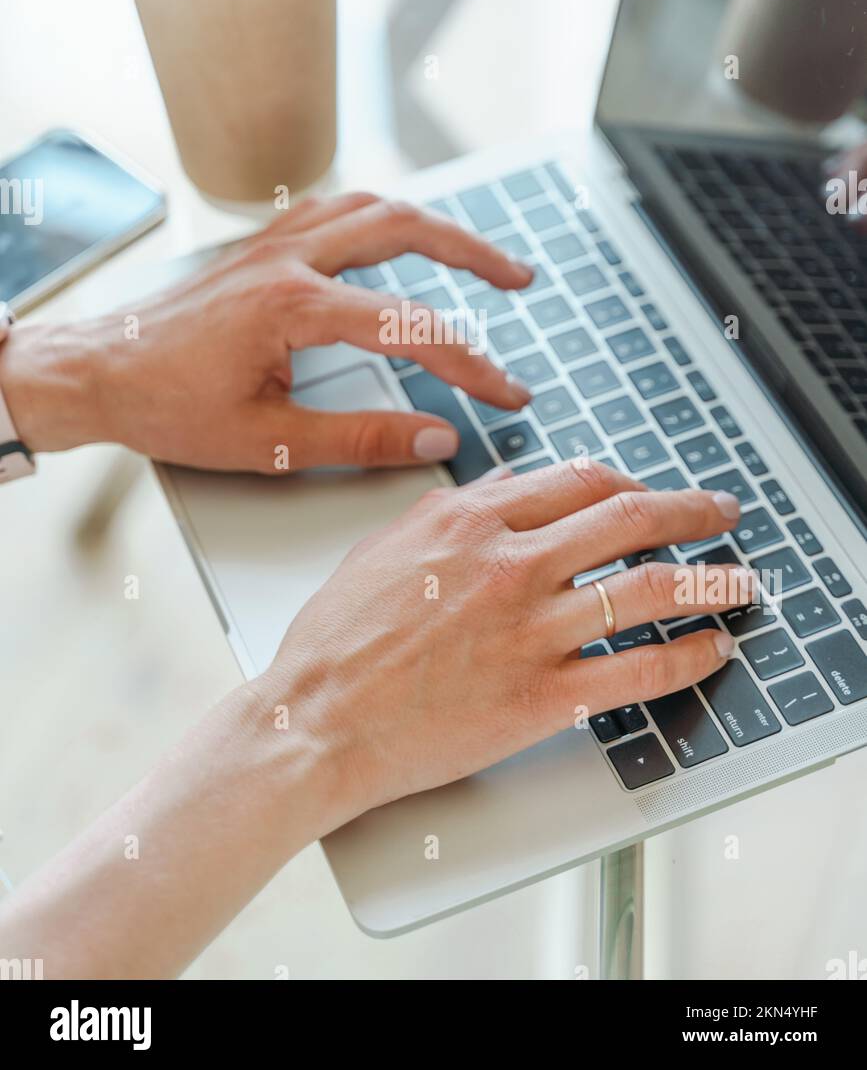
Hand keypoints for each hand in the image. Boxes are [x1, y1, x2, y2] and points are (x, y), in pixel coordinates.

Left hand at [0, 192, 533, 471]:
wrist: (97, 371)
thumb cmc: (166, 406)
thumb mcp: (267, 443)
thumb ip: (359, 439)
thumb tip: (435, 439)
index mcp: (293, 307)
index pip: (409, 326)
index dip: (469, 362)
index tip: (505, 390)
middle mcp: (288, 260)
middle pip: (404, 227)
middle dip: (473, 252)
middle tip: (520, 280)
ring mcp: (274, 243)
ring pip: (372, 206)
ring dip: (433, 224)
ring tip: (477, 254)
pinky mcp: (262, 245)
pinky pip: (335, 209)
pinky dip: (381, 216)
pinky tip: (396, 236)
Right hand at [258, 460, 750, 828]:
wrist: (316, 721)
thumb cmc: (336, 642)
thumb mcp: (383, 547)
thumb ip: (449, 509)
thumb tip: (505, 481)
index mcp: (469, 521)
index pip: (576, 481)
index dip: (627, 481)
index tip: (648, 491)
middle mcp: (510, 564)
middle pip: (627, 519)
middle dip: (689, 510)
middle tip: (721, 512)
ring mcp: (530, 631)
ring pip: (647, 588)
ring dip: (710, 579)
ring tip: (742, 578)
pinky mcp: (541, 696)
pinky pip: (636, 670)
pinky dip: (687, 656)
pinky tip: (712, 648)